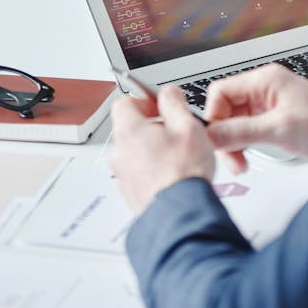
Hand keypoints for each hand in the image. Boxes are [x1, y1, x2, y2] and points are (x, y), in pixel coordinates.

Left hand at [109, 85, 214, 214]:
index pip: (124, 102)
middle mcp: (120, 152)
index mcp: (129, 131)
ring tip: (178, 157)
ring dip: (153, 150)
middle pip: (130, 128)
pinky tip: (173, 176)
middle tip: (175, 132)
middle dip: (151, 127)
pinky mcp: (131, 194)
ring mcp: (123, 175)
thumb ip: (174, 102)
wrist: (181, 214)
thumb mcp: (188, 126)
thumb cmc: (183, 173)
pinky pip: (139, 174)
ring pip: (135, 153)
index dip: (144, 100)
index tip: (160, 106)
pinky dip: (152, 171)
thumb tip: (168, 93)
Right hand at [205, 63, 307, 171]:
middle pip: (226, 109)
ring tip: (241, 164)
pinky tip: (249, 158)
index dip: (214, 116)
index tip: (216, 140)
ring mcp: (270, 104)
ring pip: (236, 122)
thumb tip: (212, 135)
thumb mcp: (281, 129)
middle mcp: (265, 89)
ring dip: (234, 143)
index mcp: (265, 80)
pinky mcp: (276, 119)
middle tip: (231, 159)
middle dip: (225, 135)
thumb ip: (243, 131)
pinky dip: (245, 145)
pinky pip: (249, 130)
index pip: (221, 91)